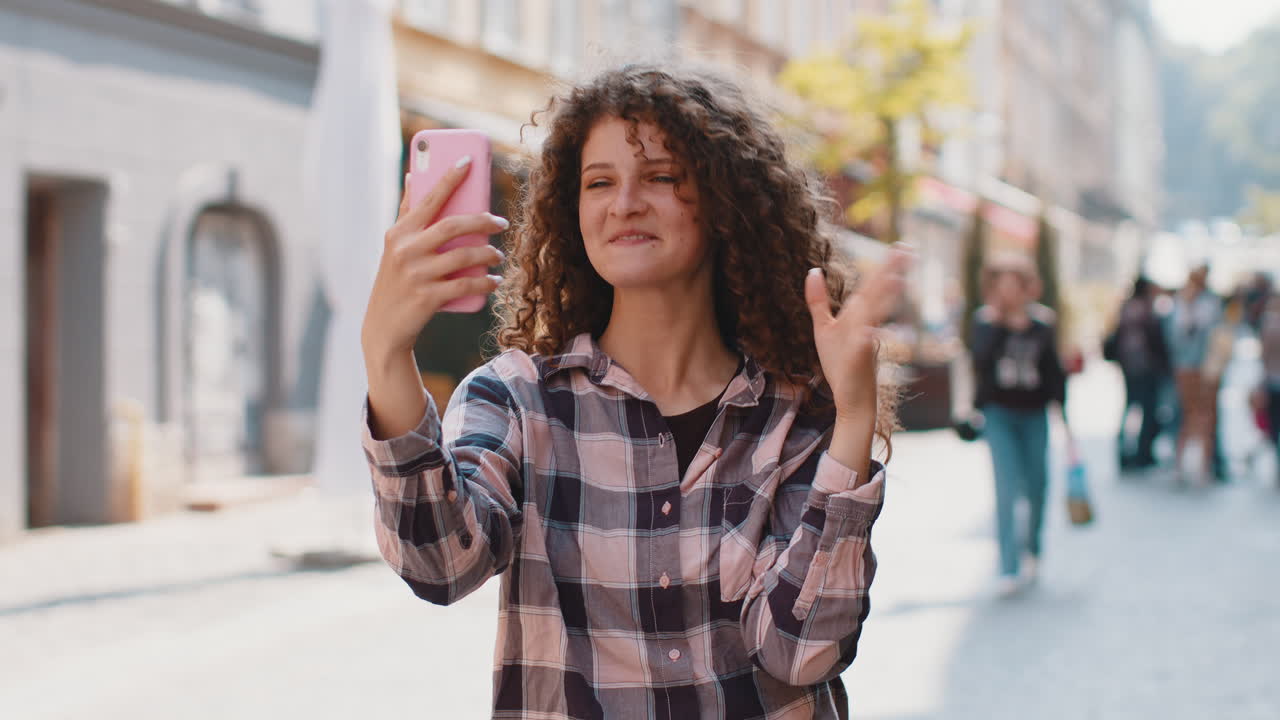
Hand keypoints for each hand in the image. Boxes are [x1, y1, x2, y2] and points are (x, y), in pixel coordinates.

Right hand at [361, 158, 508, 365]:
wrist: (384, 326)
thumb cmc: (395, 280)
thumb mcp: (395, 245)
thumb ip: (406, 212)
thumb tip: (412, 175)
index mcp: (400, 232)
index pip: (429, 198)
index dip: (449, 177)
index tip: (469, 161)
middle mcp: (406, 250)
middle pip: (453, 225)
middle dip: (483, 220)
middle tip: (501, 222)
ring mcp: (416, 274)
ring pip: (464, 256)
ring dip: (488, 253)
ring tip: (497, 255)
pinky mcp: (427, 297)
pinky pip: (466, 284)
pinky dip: (485, 282)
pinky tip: (494, 280)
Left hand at [804, 249, 913, 420]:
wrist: (850, 398)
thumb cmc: (840, 364)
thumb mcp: (824, 328)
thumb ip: (818, 300)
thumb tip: (813, 270)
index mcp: (859, 315)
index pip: (871, 286)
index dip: (884, 267)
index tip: (901, 247)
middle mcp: (867, 324)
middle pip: (877, 294)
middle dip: (891, 271)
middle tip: (907, 249)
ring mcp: (866, 340)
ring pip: (875, 314)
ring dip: (885, 297)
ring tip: (897, 278)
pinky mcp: (859, 358)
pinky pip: (864, 344)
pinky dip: (868, 334)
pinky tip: (870, 327)